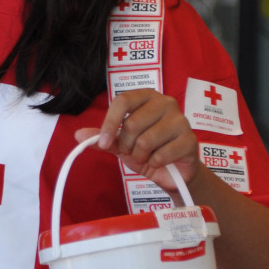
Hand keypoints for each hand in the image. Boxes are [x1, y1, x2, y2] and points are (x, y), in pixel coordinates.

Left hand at [76, 88, 200, 193]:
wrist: (173, 171)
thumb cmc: (147, 151)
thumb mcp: (120, 144)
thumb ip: (102, 138)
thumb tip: (78, 135)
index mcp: (146, 97)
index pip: (122, 101)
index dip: (110, 122)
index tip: (104, 143)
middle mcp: (165, 102)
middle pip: (132, 123)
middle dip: (127, 145)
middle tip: (133, 151)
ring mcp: (181, 120)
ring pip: (146, 140)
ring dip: (141, 156)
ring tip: (147, 156)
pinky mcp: (190, 139)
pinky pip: (161, 154)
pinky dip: (155, 163)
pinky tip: (161, 161)